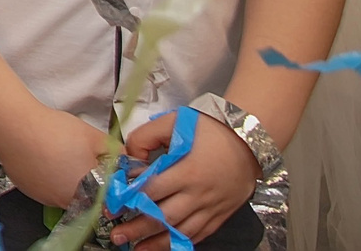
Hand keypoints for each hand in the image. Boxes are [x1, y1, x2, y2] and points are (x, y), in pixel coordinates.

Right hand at [0, 105, 109, 210]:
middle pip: (84, 196)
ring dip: (66, 179)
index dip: (107, 181)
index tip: (103, 167)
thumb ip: (115, 151)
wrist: (15, 125)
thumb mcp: (95, 137)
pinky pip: (44, 188)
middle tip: (80, 156)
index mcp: (88, 192)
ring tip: (59, 153)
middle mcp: (66, 201)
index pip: (106, 196)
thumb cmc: (55, 131)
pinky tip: (44, 157)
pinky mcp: (28, 190)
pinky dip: (47, 177)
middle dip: (86, 179)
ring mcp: (45, 198)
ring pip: (63, 193)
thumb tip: (126, 158)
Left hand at [110, 113, 257, 246]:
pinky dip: (182, 242)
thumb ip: (146, 137)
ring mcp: (212, 207)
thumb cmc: (209, 129)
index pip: (152, 191)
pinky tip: (167, 246)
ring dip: (159, 243)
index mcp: (187, 171)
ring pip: (182, 232)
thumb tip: (129, 157)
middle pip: (165, 217)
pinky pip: (200, 233)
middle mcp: (199, 194)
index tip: (111, 208)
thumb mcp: (173, 121)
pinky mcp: (221, 214)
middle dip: (139, 229)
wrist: (249, 140)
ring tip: (137, 249)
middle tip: (117, 237)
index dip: (129, 201)